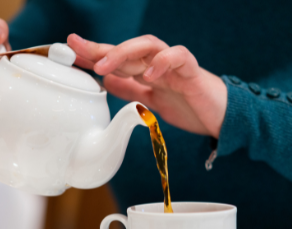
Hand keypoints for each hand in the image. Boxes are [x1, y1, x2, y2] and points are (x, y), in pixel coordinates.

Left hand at [67, 34, 226, 137]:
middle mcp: (158, 64)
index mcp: (146, 71)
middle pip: (127, 47)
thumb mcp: (151, 101)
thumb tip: (105, 82)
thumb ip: (130, 90)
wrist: (223, 119)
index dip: (93, 52)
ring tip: (104, 65)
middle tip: (77, 48)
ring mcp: (175, 66)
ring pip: (149, 46)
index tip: (68, 50)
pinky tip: (148, 74)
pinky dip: (163, 62)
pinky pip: (179, 57)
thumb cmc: (189, 107)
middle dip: (100, 47)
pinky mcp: (193, 72)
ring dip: (124, 52)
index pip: (116, 58)